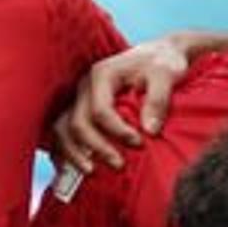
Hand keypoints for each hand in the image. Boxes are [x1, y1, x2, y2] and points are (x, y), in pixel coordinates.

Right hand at [57, 37, 191, 172]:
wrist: (158, 54)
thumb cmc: (162, 62)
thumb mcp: (165, 74)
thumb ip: (158, 99)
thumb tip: (149, 130)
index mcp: (101, 75)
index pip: (100, 110)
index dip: (117, 131)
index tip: (140, 143)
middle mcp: (84, 87)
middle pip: (77, 123)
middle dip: (97, 147)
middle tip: (120, 165)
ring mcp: (78, 99)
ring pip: (62, 130)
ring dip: (73, 153)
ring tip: (91, 171)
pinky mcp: (79, 109)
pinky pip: (62, 133)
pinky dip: (65, 151)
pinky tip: (76, 166)